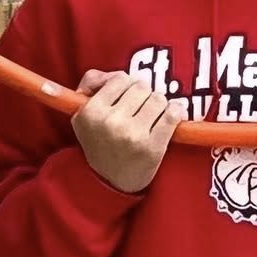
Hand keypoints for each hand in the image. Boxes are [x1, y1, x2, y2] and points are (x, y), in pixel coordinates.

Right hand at [72, 69, 188, 193]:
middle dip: (142, 95)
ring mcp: (134, 135)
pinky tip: (172, 116)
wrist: (109, 182)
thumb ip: (91, 83)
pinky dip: (175, 112)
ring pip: (158, 99)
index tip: (126, 95)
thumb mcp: (81, 113)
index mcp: (91, 112)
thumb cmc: (98, 142)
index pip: (120, 79)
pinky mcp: (153, 147)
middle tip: (139, 107)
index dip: (125, 85)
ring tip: (150, 116)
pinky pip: (172, 115)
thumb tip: (110, 74)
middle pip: (141, 87)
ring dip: (158, 104)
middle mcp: (112, 122)